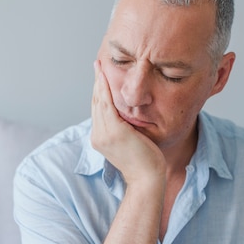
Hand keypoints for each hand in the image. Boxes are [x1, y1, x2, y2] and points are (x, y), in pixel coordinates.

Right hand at [91, 60, 165, 185]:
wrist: (147, 178)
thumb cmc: (145, 163)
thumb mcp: (131, 142)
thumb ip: (125, 129)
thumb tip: (128, 116)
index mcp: (100, 138)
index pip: (98, 110)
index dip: (98, 92)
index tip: (100, 78)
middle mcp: (98, 136)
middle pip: (96, 103)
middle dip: (97, 83)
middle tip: (97, 65)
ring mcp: (104, 134)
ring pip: (99, 101)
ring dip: (99, 81)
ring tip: (99, 66)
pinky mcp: (113, 131)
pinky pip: (106, 104)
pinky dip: (104, 89)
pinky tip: (104, 77)